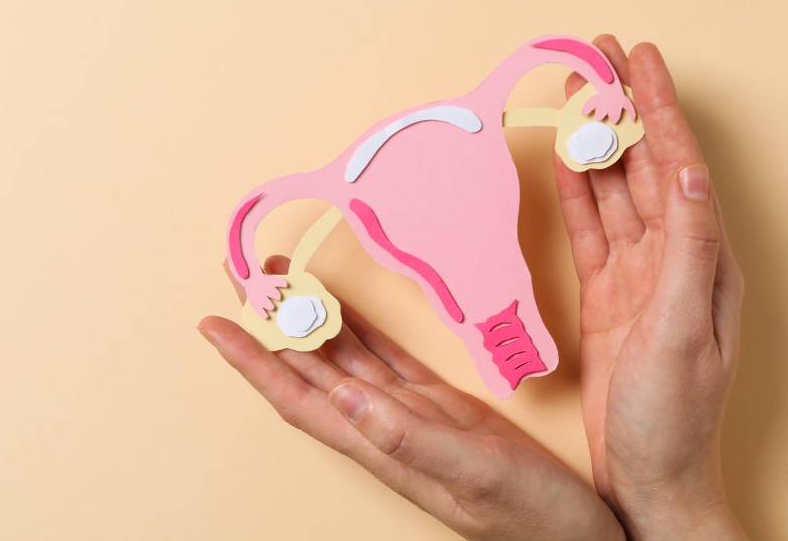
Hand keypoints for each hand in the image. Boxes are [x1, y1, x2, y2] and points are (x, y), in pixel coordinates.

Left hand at [199, 256, 623, 540]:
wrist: (574, 536)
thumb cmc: (529, 517)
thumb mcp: (472, 473)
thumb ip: (409, 437)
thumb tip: (344, 394)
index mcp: (379, 443)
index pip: (296, 396)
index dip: (252, 362)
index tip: (213, 326)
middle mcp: (381, 426)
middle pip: (307, 368)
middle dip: (270, 323)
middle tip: (240, 274)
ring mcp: (407, 414)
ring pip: (342, 357)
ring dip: (309, 318)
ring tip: (279, 275)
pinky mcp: (437, 405)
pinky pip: (384, 358)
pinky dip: (360, 328)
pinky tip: (343, 305)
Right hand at [556, 36, 746, 538]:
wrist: (648, 475)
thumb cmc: (674, 416)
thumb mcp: (685, 329)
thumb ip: (689, 250)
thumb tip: (690, 175)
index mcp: (704, 259)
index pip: (680, 165)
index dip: (658, 109)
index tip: (639, 61)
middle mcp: (675, 258)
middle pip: (646, 164)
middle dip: (624, 107)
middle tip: (600, 56)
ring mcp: (638, 275)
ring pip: (615, 190)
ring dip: (596, 141)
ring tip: (578, 94)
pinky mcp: (606, 295)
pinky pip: (590, 230)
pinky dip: (576, 193)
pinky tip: (565, 164)